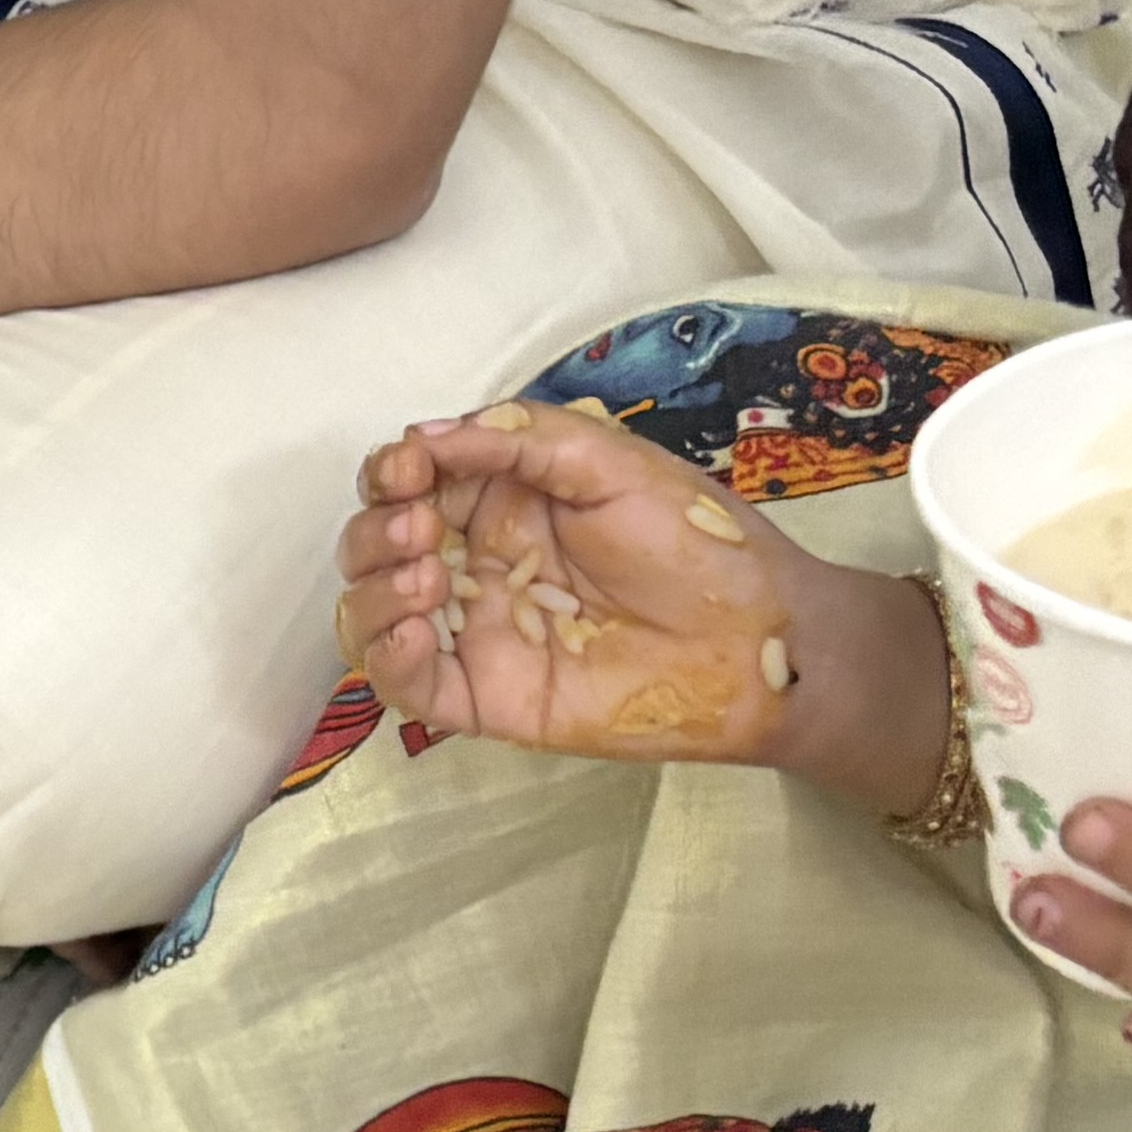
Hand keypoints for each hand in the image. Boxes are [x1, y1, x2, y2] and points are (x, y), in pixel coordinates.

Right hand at [330, 402, 816, 763]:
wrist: (761, 644)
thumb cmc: (700, 545)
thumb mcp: (613, 463)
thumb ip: (520, 438)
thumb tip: (421, 435)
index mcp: (502, 502)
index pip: (410, 481)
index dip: (392, 471)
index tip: (408, 469)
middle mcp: (476, 563)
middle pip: (374, 544)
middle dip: (376, 530)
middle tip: (420, 532)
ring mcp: (473, 631)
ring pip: (370, 611)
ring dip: (371, 589)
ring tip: (425, 579)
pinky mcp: (483, 696)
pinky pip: (404, 684)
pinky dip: (386, 658)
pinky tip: (415, 633)